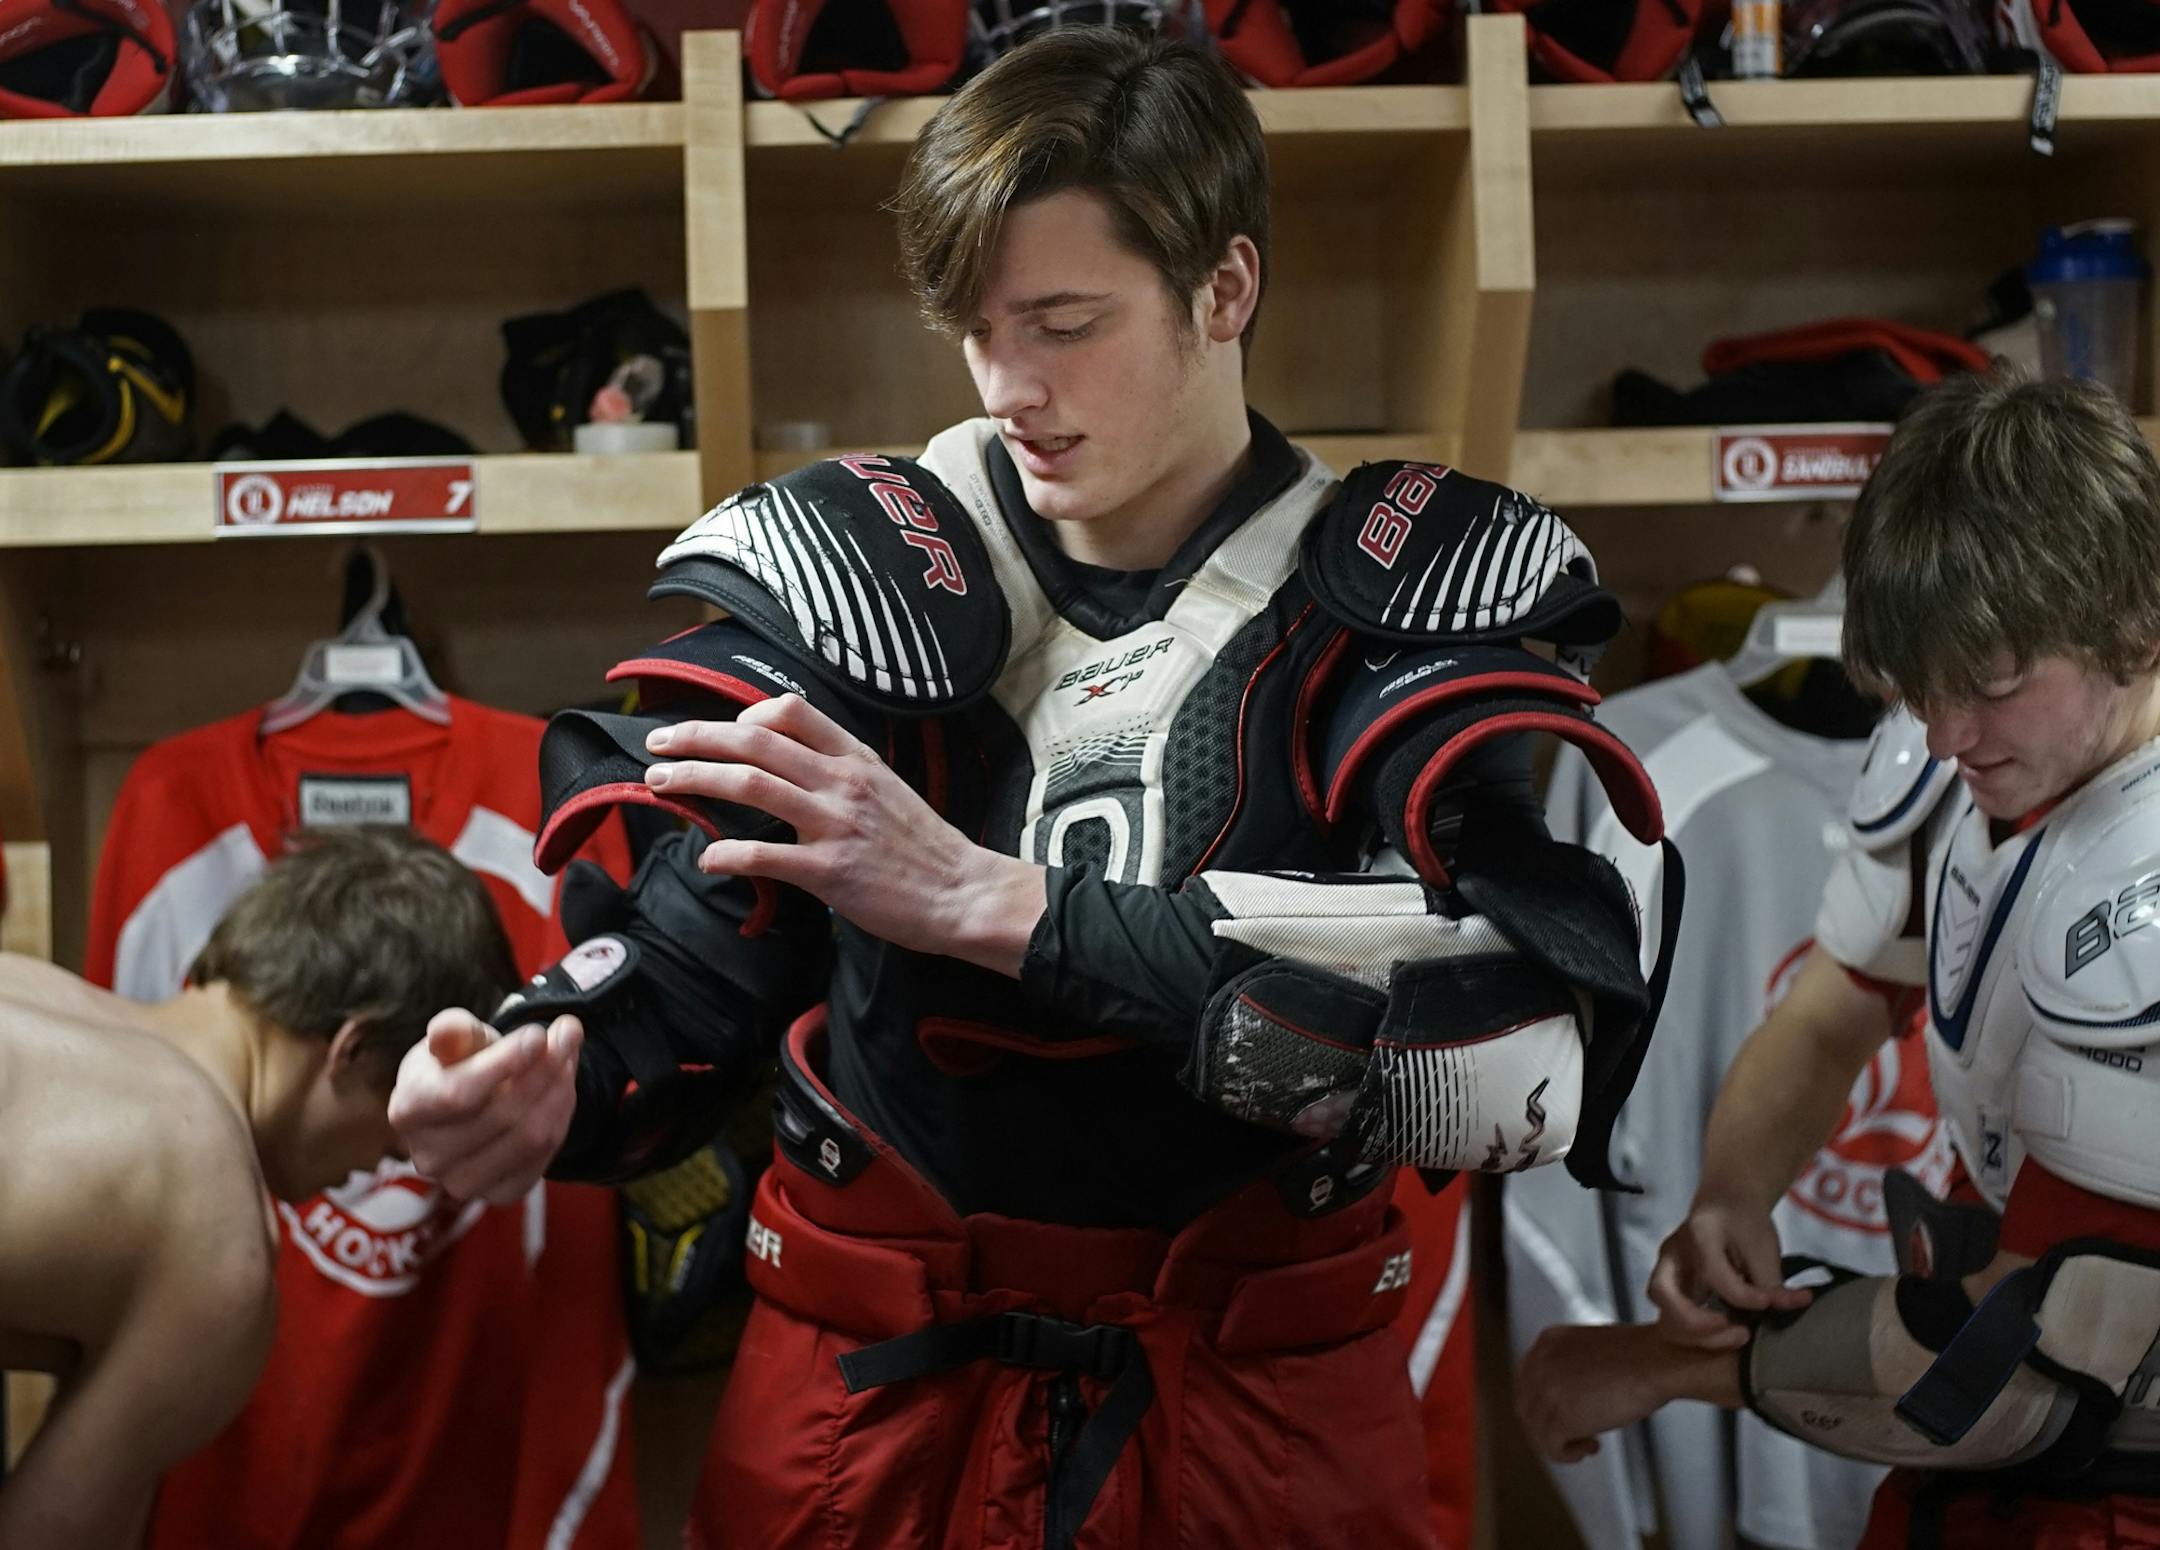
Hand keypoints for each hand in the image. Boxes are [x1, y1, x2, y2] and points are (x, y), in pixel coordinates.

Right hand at [388, 1008, 581, 1204]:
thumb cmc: (461, 1061)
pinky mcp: (498, 1194)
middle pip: (503, 1115)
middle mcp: (428, 1156)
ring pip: (530, 1137)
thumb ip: (452, 1030)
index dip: (504, 1064)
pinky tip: (563, 1087)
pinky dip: (561, 1116)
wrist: (475, 1099)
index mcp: (408, 1110)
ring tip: (568, 1054)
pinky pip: (544, 1157)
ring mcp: (461, 1182)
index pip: (457, 1094)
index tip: (537, 1034)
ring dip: (561, 1089)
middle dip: (546, 1068)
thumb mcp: (456, 1037)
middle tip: (568, 1033)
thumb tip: (447, 1030)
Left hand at [643, 695, 1045, 974]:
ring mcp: (835, 824)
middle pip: (754, 741)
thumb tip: (790, 763)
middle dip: (695, 738)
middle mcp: (842, 782)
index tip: (719, 729)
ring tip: (659, 783)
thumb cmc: (923, 847)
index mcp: (855, 758)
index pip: (792, 711)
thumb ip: (840, 771)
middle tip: (657, 743)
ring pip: (750, 784)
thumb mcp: (887, 788)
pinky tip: (705, 857)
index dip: (744, 714)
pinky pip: (763, 855)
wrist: (962, 892)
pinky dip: (724, 854)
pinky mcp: (829, 870)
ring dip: (695, 780)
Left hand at [1517, 1323, 1677, 1463]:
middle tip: (1576, 1435)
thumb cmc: (1640, 1356)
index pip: (1527, 1381)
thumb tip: (1566, 1401)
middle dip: (1548, 1426)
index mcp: (1547, 1342)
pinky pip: (1551, 1447)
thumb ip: (1570, 1368)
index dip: (1542, 1404)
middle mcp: (1540, 1363)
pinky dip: (1568, 1454)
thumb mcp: (1590, 1350)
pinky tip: (1592, 1447)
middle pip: (1527, 1407)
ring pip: (1537, 1430)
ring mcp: (1547, 1390)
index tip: (1563, 1417)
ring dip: (1561, 1442)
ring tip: (1589, 1442)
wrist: (1658, 1359)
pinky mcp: (1561, 1417)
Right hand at [1646, 1200, 1810, 1348]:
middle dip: (1699, 1324)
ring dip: (1699, 1337)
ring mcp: (1667, 1275)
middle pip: (1663, 1295)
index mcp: (1696, 1234)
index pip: (1713, 1273)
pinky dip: (1700, 1336)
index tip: (1770, 1302)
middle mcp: (1672, 1255)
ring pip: (1664, 1315)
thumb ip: (1771, 1279)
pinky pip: (1675, 1322)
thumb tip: (1786, 1307)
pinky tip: (1728, 1334)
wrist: (1726, 1205)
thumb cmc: (1744, 1221)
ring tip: (1738, 1336)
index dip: (1744, 1296)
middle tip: (1741, 1332)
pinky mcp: (1673, 1293)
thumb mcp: (1763, 1243)